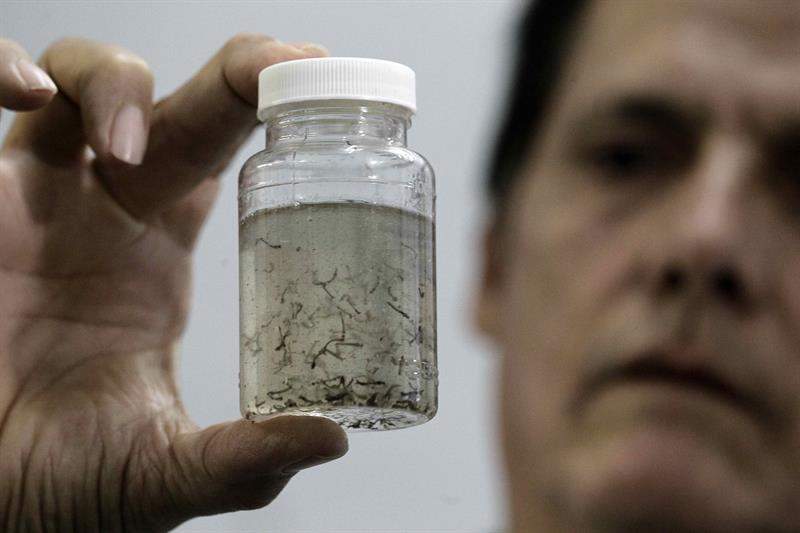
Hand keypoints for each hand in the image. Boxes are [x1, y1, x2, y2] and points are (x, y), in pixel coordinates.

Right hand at [0, 35, 346, 531]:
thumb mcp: (165, 470)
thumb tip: (331, 438)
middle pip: (181, 103)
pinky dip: (2, 68)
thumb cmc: (60, 481)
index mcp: (160, 250)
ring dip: (112, 82)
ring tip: (125, 144)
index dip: (271, 109)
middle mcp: (107, 207)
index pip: (228, 148)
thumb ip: (241, 460)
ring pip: (82, 79)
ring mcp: (38, 192)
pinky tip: (24, 93)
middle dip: (235, 71)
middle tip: (278, 68)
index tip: (324, 86)